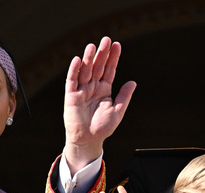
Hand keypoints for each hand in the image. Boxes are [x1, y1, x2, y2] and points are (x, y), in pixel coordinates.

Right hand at [63, 37, 136, 172]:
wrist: (89, 140)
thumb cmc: (103, 128)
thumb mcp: (117, 111)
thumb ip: (124, 96)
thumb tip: (133, 82)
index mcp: (104, 89)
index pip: (109, 70)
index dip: (113, 58)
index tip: (117, 45)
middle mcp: (93, 87)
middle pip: (98, 66)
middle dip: (102, 54)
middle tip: (106, 39)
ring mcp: (82, 90)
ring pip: (85, 70)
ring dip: (89, 58)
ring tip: (93, 46)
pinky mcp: (71, 96)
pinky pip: (72, 80)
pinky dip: (75, 70)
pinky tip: (79, 60)